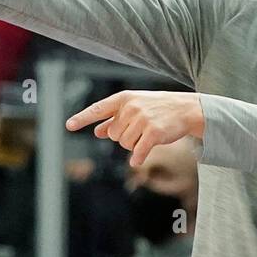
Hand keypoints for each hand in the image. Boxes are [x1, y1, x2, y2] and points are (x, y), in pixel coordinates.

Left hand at [66, 90, 204, 166]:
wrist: (186, 109)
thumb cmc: (158, 108)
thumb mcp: (135, 107)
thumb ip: (115, 119)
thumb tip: (97, 131)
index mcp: (124, 98)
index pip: (98, 109)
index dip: (82, 118)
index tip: (69, 126)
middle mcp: (131, 107)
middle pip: (113, 135)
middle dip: (123, 137)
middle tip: (140, 129)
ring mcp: (143, 120)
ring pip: (124, 144)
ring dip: (133, 145)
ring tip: (147, 134)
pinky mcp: (153, 133)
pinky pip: (137, 152)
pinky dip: (137, 157)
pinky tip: (139, 159)